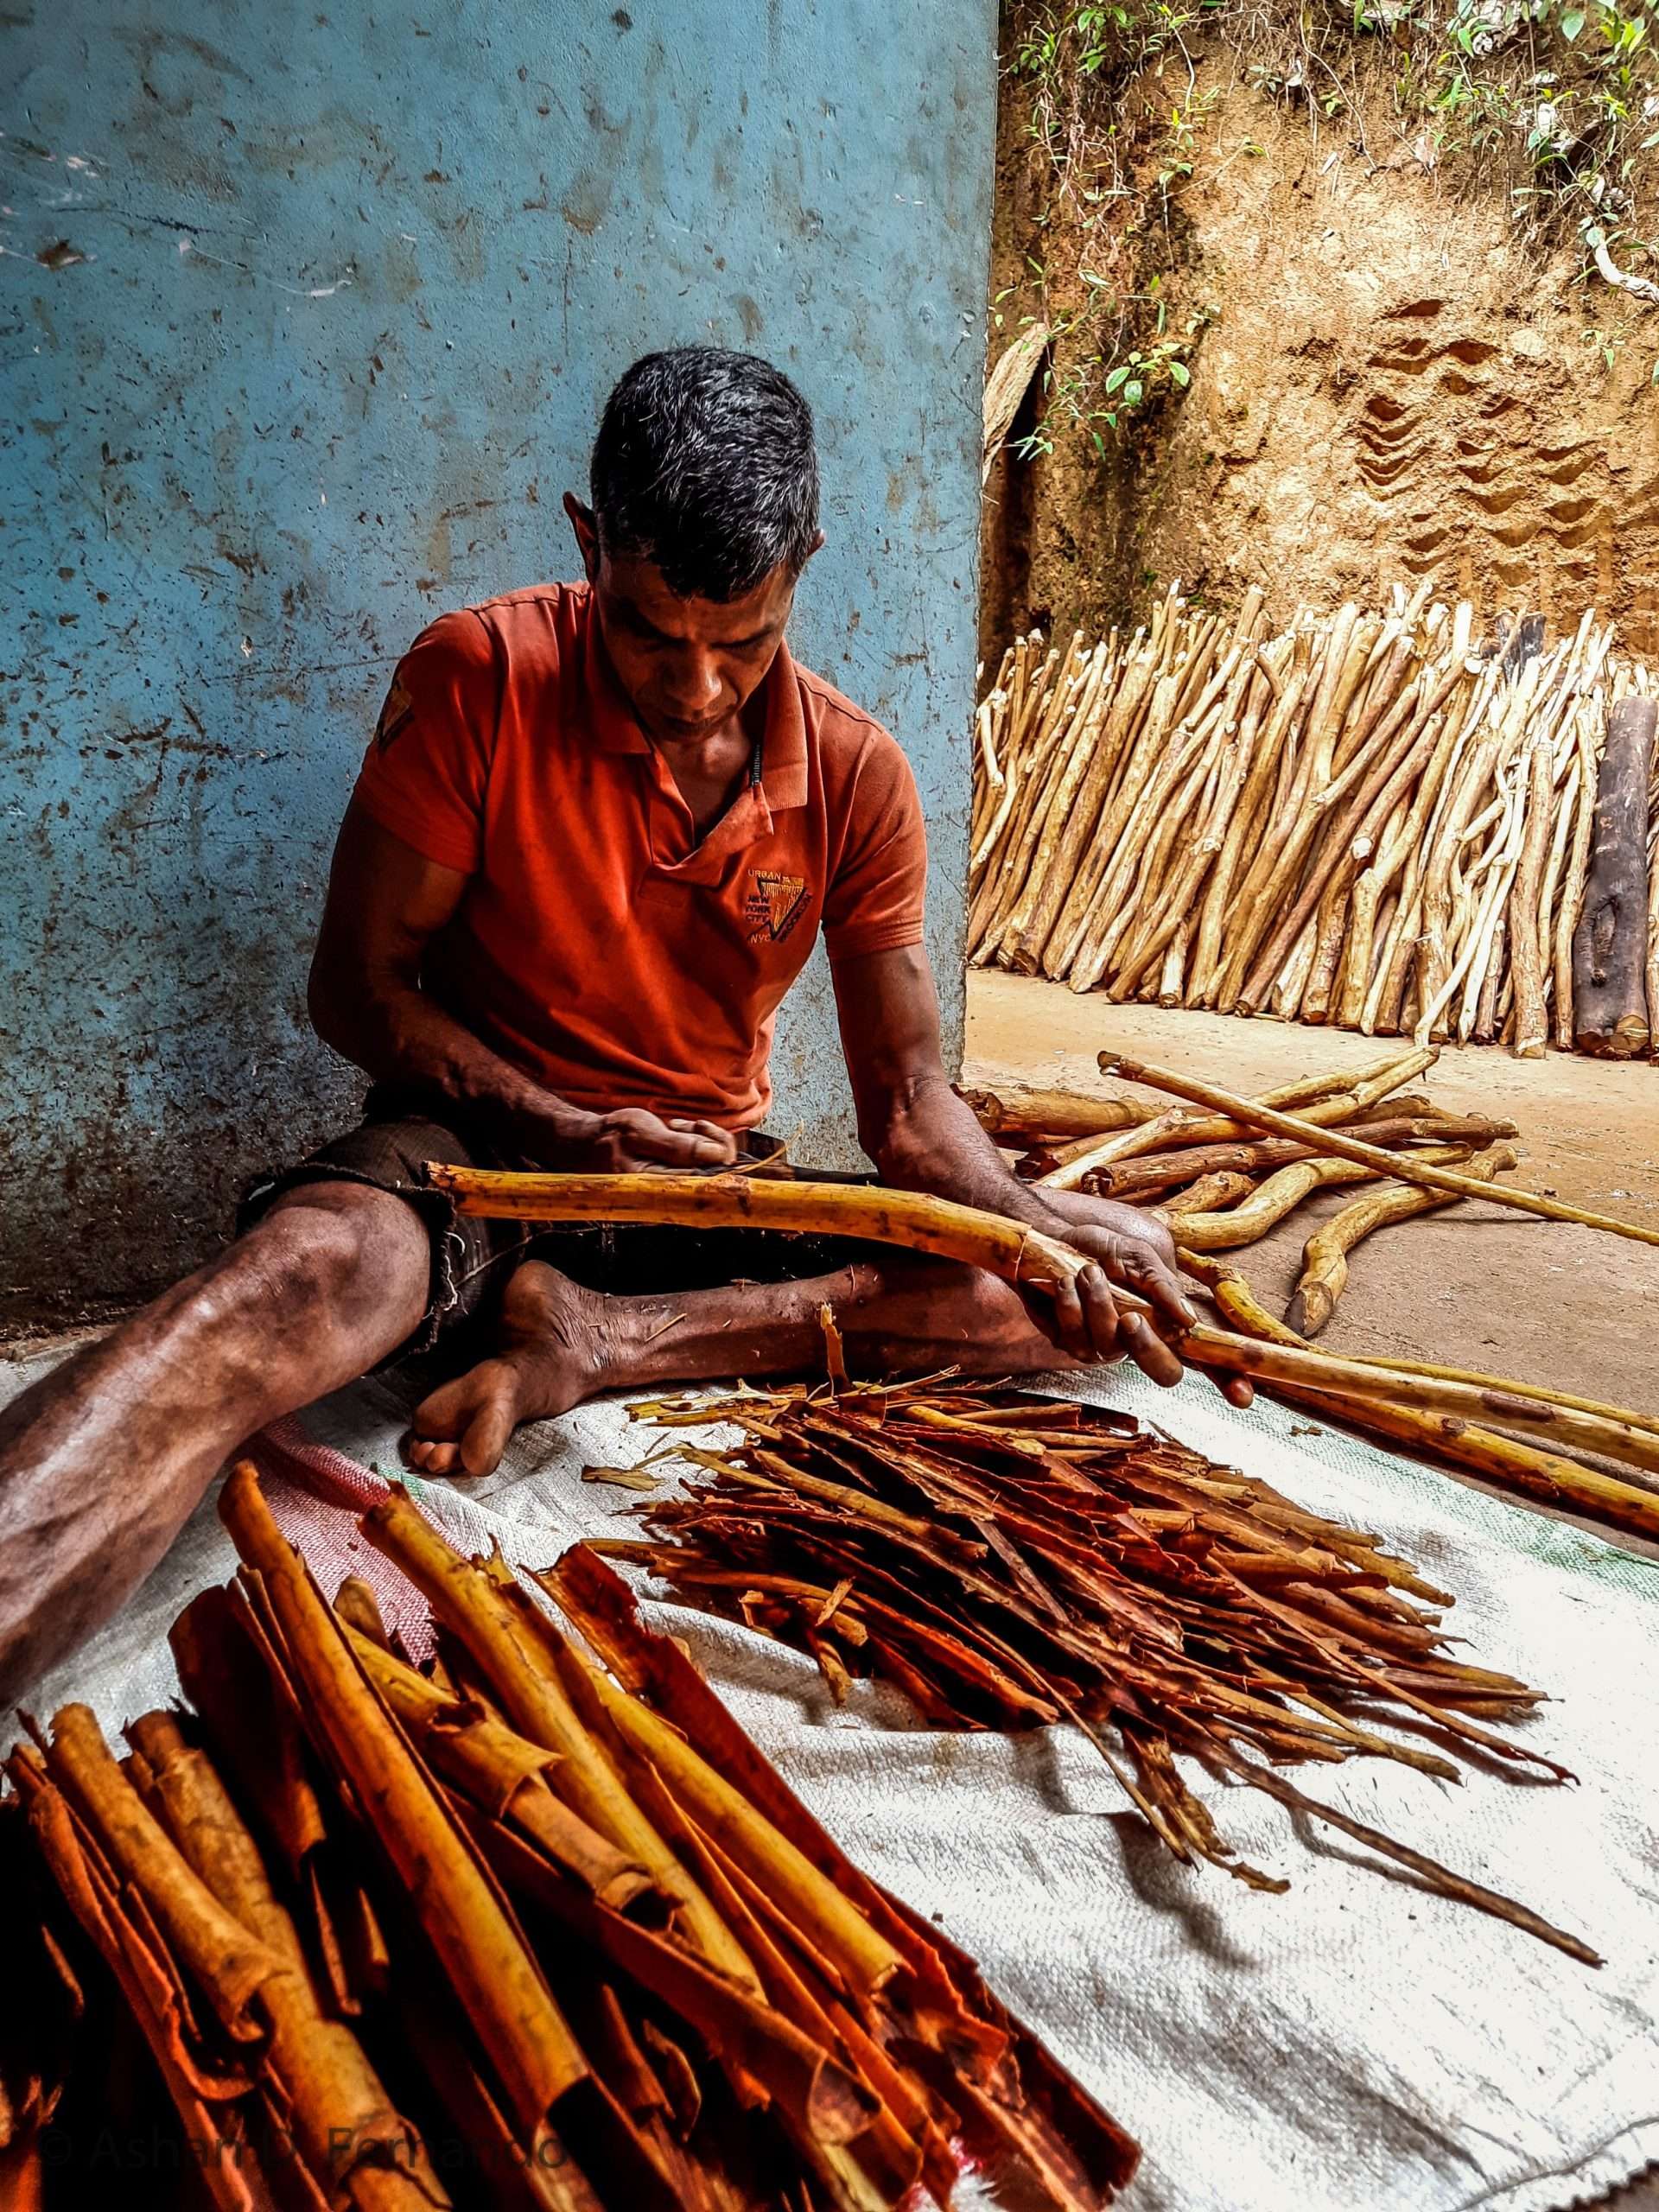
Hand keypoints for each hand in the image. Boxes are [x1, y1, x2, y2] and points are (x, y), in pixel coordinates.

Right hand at [518, 1104, 739, 1172]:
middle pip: (719, 1173)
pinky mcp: (679, 1180)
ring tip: (676, 1126)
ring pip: (714, 1165)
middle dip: (710, 1139)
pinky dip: (697, 1142)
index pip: (709, 1180)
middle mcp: (673, 1197)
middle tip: (684, 1124)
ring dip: (703, 1138)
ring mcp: (677, 1190)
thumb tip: (717, 1156)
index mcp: (660, 1189)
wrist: (588, 1145)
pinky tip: (678, 1132)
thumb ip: (677, 1146)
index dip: (718, 1151)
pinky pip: (704, 1163)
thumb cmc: (609, 1137)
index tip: (699, 1128)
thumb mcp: (639, 1132)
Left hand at [1031, 1189, 1253, 1406]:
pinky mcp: (1070, 1341)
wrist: (1055, 1232)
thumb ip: (1163, 1285)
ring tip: (1089, 1272)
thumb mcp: (1140, 1254)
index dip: (1229, 1379)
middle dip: (1147, 1348)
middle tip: (1132, 1318)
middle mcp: (1141, 1342)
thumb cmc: (1103, 1245)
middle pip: (1164, 1373)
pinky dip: (1071, 1307)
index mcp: (1168, 1322)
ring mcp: (1106, 1347)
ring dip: (1099, 1306)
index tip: (1244, 1396)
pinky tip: (1066, 1283)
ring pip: (1111, 1349)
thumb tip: (1189, 1319)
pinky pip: (1074, 1338)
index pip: (1207, 1358)